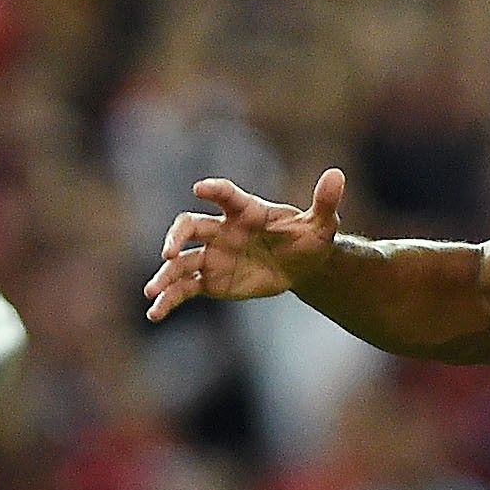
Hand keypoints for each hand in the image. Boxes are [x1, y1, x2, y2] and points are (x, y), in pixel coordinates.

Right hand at [144, 167, 346, 320]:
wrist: (301, 265)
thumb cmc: (309, 238)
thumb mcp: (322, 224)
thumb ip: (325, 201)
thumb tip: (338, 175)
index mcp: (246, 210)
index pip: (225, 196)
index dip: (214, 190)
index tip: (199, 189)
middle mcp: (222, 229)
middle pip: (190, 226)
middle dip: (176, 237)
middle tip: (167, 252)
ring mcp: (212, 255)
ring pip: (181, 261)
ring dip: (165, 275)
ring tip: (151, 291)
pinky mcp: (210, 280)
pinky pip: (185, 288)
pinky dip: (169, 300)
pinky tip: (155, 313)